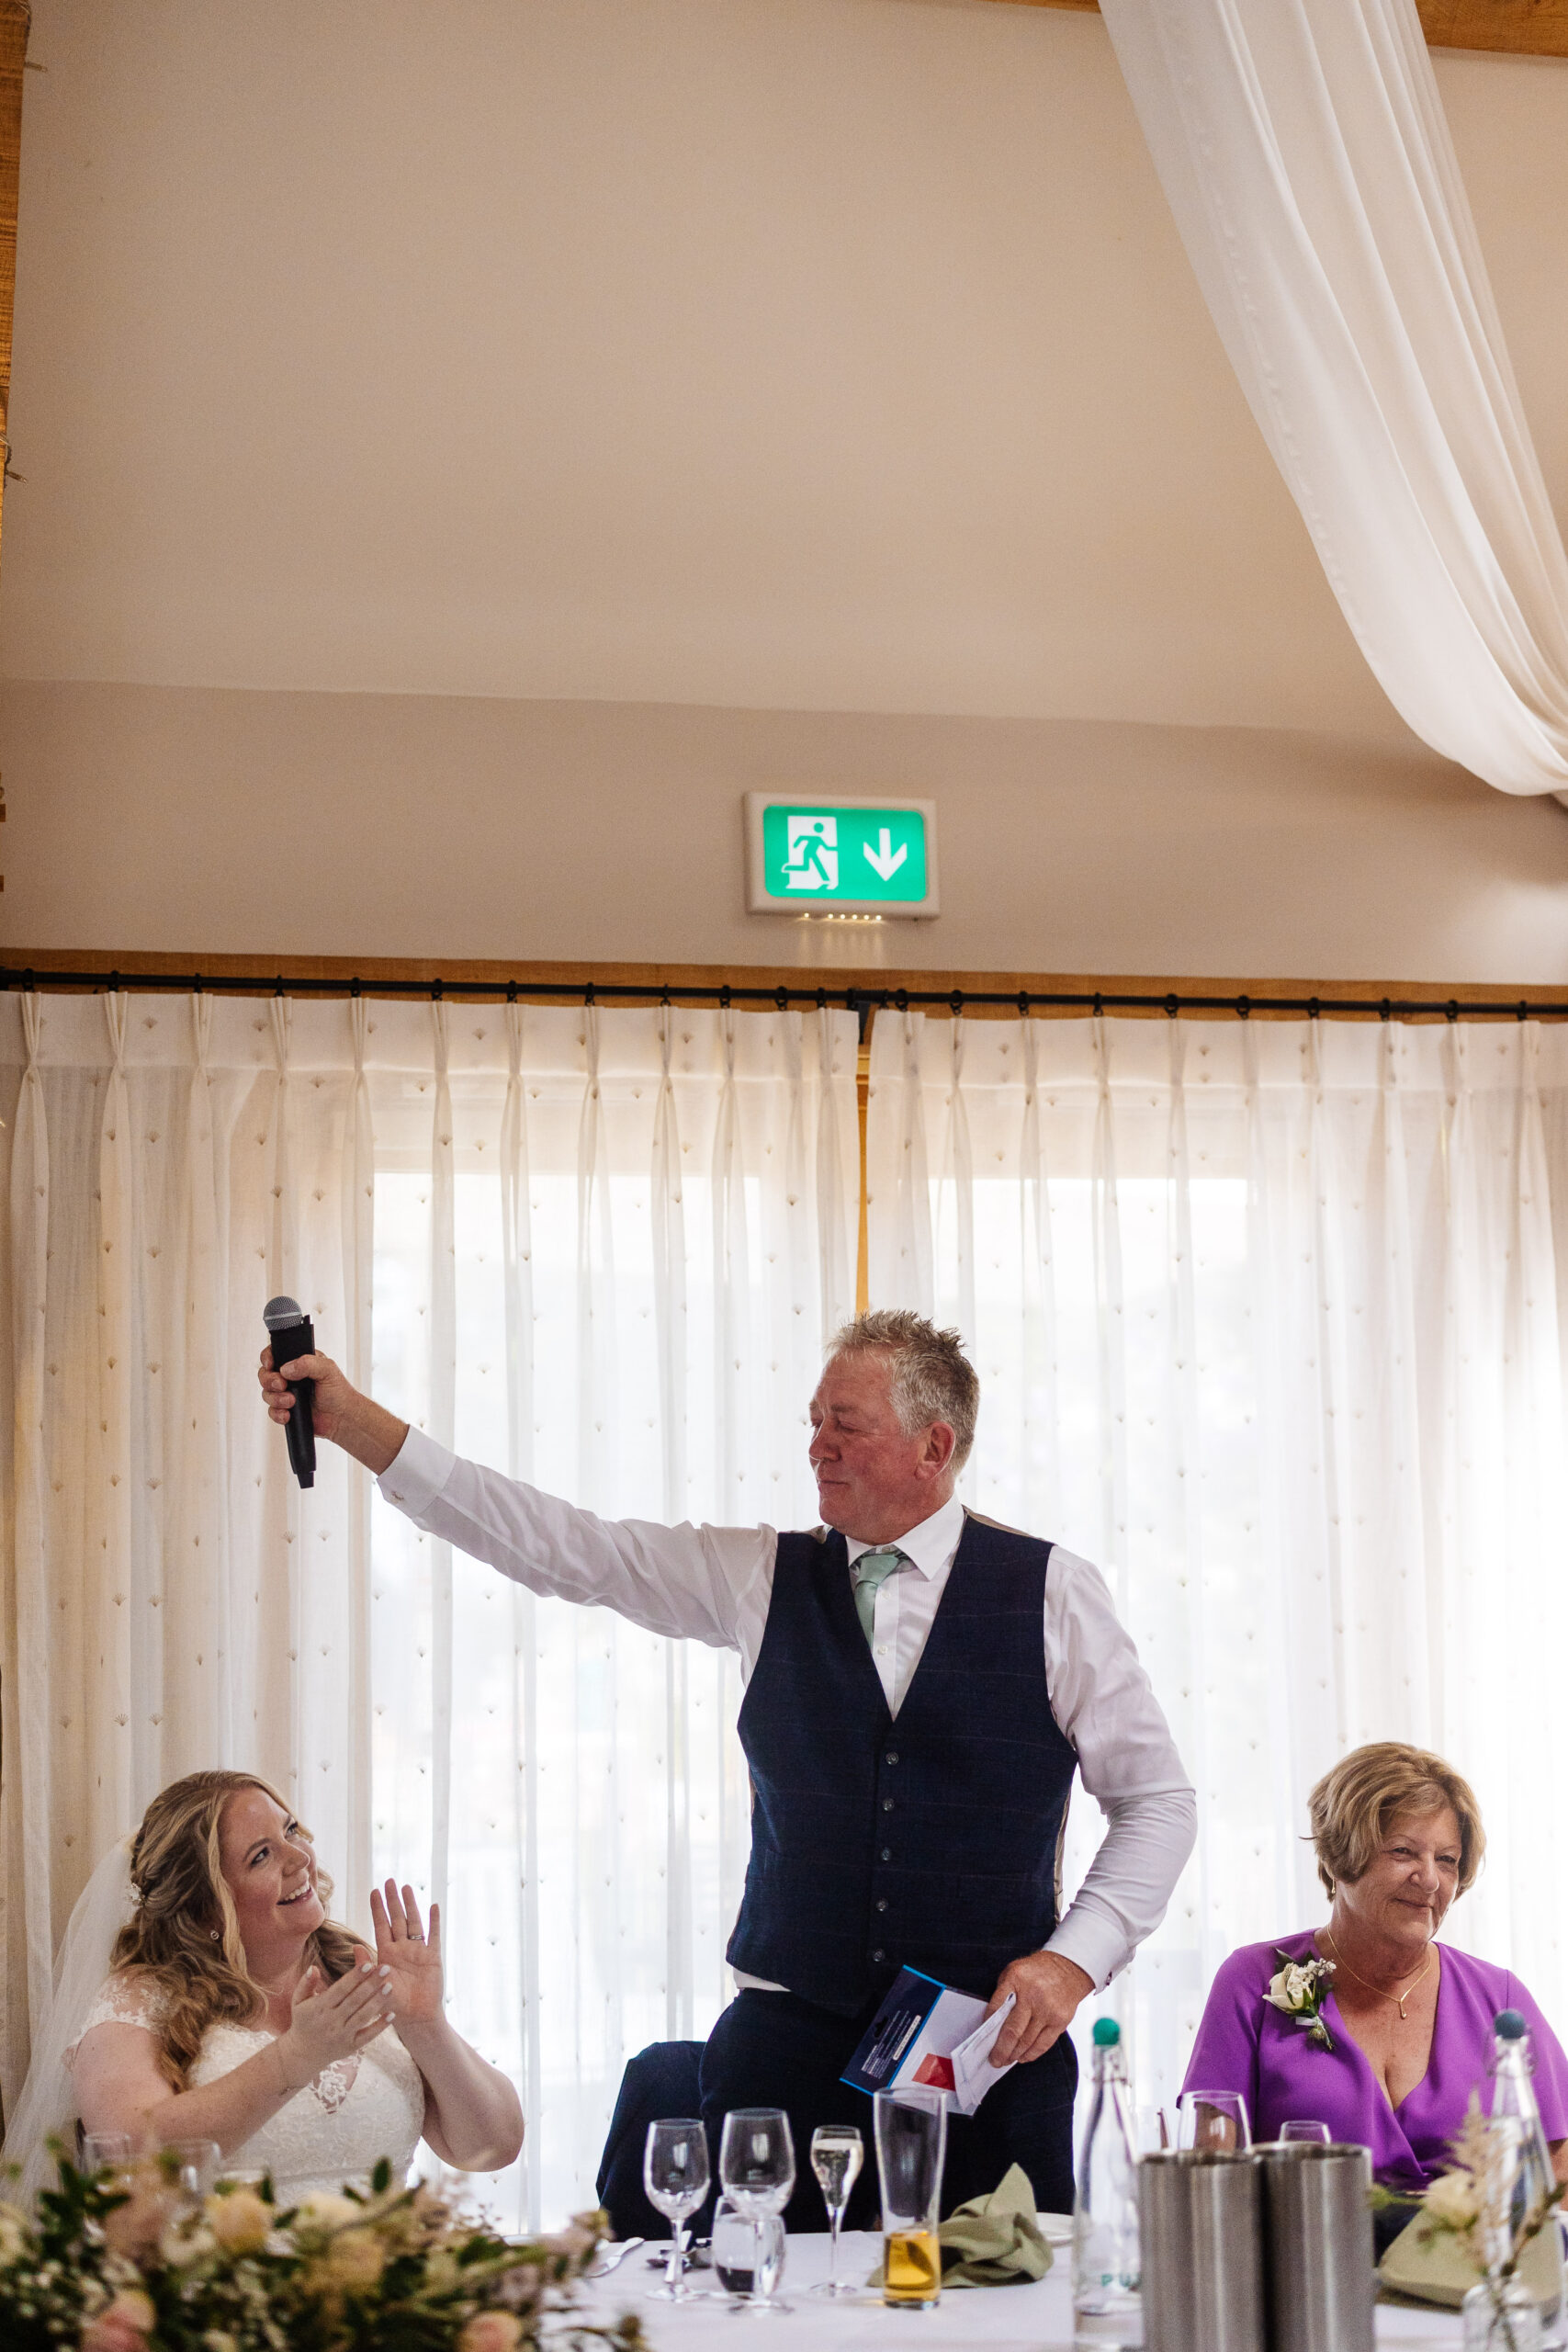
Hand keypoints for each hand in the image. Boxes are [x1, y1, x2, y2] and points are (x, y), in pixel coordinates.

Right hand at [257, 1347, 406, 1473]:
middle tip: (282, 1385)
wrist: (342, 1418)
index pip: (275, 1354)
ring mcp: (286, 1394)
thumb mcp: (328, 1369)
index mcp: (299, 1362)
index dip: (268, 1358)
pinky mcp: (286, 1410)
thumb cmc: (339, 1392)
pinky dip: (277, 1413)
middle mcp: (290, 1377)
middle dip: (269, 1380)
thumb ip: (307, 1363)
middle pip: (265, 1374)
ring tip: (292, 1401)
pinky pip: (271, 1411)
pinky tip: (288, 1414)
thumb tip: (285, 1369)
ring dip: (275, 1399)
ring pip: (266, 1394)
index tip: (270, 1364)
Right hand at [277, 1956, 393, 2087]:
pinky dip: (380, 2026)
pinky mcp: (350, 2047)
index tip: (369, 1964)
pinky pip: (367, 2036)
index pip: (340, 1989)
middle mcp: (331, 2021)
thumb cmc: (303, 2021)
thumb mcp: (298, 2001)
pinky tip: (392, 2014)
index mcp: (319, 2008)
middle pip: (355, 2000)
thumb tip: (314, 1967)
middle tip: (386, 1968)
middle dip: (371, 1983)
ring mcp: (342, 2035)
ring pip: (362, 2016)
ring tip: (390, 1986)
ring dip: (378, 2001)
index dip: (355, 1977)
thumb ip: (306, 1983)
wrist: (303, 2054)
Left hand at [371, 1880, 443, 2025]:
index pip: (381, 1925)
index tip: (374, 1891)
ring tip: (407, 1888)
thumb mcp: (375, 1985)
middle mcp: (402, 1949)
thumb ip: (366, 1965)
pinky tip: (434, 1906)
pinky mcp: (432, 1957)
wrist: (416, 2018)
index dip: (377, 1908)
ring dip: (411, 1905)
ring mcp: (418, 1951)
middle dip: (393, 1900)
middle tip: (390, 1881)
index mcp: (386, 1954)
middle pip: (397, 1919)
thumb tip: (354, 1946)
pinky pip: (433, 1935)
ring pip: (414, 1922)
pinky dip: (434, 1921)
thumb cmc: (393, 2005)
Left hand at [984, 1950, 1093, 2065]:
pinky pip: (1043, 2044)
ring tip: (1006, 2059)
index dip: (988, 2026)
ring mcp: (1048, 2009)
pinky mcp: (1060, 2021)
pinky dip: (1031, 2054)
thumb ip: (1003, 1993)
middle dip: (1001, 2050)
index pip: (996, 2007)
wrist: (1067, 1969)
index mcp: (1016, 1979)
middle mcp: (1032, 1995)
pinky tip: (1022, 2057)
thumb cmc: (1036, 1972)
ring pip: (1027, 2041)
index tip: (984, 2039)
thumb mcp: (1014, 1972)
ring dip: (1014, 2055)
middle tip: (994, 2060)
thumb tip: (992, 2023)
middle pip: (1012, 2031)